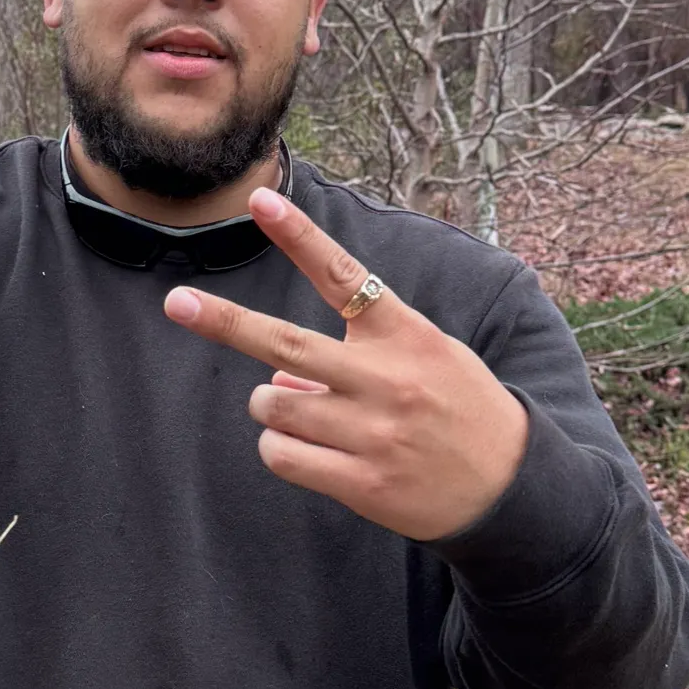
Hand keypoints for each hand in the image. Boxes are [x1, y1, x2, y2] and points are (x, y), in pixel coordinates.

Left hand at [162, 187, 528, 541]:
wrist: (510, 487)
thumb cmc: (456, 406)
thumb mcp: (425, 355)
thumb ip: (356, 350)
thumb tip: (279, 373)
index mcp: (404, 333)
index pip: (342, 273)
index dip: (298, 235)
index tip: (259, 200)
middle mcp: (386, 377)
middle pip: (284, 345)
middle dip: (223, 322)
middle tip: (177, 303)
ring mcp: (373, 432)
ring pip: (274, 405)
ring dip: (273, 406)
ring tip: (309, 412)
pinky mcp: (362, 482)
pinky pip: (282, 455)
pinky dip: (280, 448)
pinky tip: (311, 450)